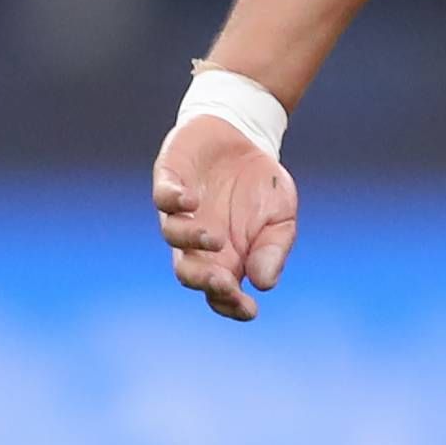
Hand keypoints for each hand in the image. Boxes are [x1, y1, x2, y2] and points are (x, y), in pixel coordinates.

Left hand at [151, 114, 299, 321]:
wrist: (246, 135)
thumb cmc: (262, 184)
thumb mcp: (281, 215)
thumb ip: (275, 248)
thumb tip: (264, 283)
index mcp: (226, 255)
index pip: (219, 291)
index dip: (230, 305)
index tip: (248, 309)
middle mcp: (197, 240)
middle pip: (188, 272)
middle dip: (204, 281)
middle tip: (224, 283)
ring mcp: (180, 211)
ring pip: (173, 236)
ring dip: (191, 242)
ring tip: (215, 238)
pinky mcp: (169, 180)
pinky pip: (163, 198)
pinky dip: (174, 203)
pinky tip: (192, 202)